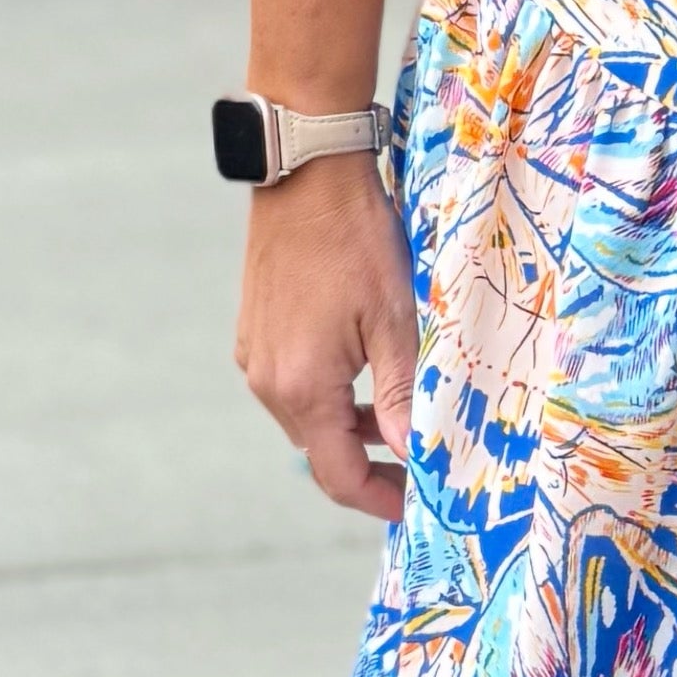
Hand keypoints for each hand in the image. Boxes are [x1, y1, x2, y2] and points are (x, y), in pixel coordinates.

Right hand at [235, 150, 418, 515]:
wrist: (306, 172)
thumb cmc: (356, 241)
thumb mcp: (394, 320)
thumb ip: (402, 394)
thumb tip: (414, 454)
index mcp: (301, 386)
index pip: (338, 474)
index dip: (379, 499)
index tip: (415, 504)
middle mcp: (268, 380)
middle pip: (319, 450)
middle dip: (368, 464)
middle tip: (421, 463)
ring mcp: (256, 355)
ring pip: (307, 417)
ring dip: (350, 428)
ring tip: (400, 420)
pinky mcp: (256, 332)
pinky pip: (294, 385)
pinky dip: (330, 395)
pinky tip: (366, 375)